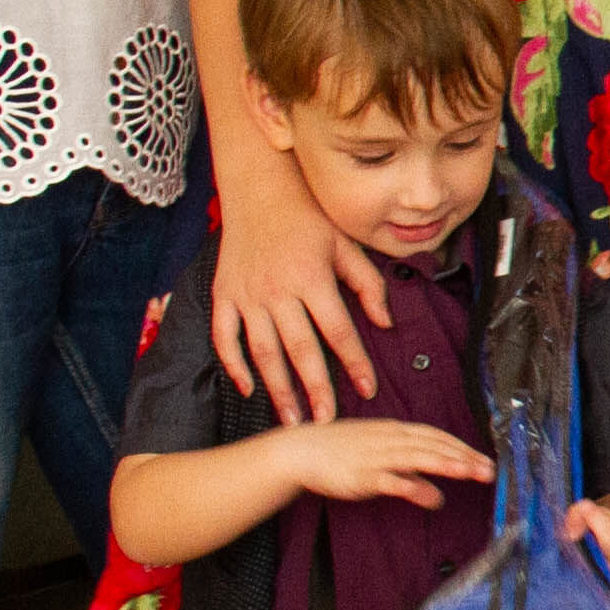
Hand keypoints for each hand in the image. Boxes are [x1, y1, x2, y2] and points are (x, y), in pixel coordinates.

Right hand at [213, 166, 388, 424]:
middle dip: (315, 389)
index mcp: (312, 278)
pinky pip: (224, 337)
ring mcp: (246, 294)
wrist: (259, 187)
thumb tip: (386, 323)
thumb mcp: (347, 242)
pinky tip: (249, 388)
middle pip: (299, 350)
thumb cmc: (310, 215)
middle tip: (327, 423)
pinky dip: (234, 364)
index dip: (355, 363)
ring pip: (262, 351)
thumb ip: (368, 284)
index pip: (338, 330)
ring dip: (277, 388)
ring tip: (292, 420)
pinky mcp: (222, 294)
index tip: (368, 390)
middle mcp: (277, 290)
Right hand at [277, 417, 491, 509]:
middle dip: (464, 457)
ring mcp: (378, 456)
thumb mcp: (380, 458)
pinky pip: (391, 480)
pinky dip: (412, 487)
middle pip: (435, 446)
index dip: (462, 448)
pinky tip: (431, 496)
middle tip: (490, 469)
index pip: (437, 437)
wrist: (301, 450)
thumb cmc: (340, 452)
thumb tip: (435, 492)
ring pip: (419, 458)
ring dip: (448, 465)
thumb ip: (409, 475)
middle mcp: (391, 440)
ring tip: (471, 473)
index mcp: (395, 431)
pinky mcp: (363, 475)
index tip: (485, 459)